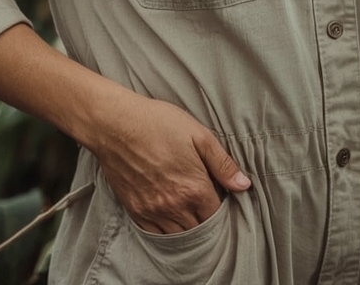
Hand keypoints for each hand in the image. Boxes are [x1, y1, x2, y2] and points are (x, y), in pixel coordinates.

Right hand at [87, 88, 249, 233]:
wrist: (115, 124)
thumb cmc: (159, 124)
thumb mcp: (199, 136)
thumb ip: (223, 164)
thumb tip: (244, 185)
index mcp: (194, 188)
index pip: (217, 216)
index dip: (223, 211)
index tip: (223, 202)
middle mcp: (174, 206)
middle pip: (199, 230)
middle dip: (207, 223)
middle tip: (209, 211)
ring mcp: (152, 211)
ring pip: (178, 236)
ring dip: (188, 230)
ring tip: (193, 217)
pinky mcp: (134, 210)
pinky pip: (155, 235)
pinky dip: (166, 233)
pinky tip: (172, 222)